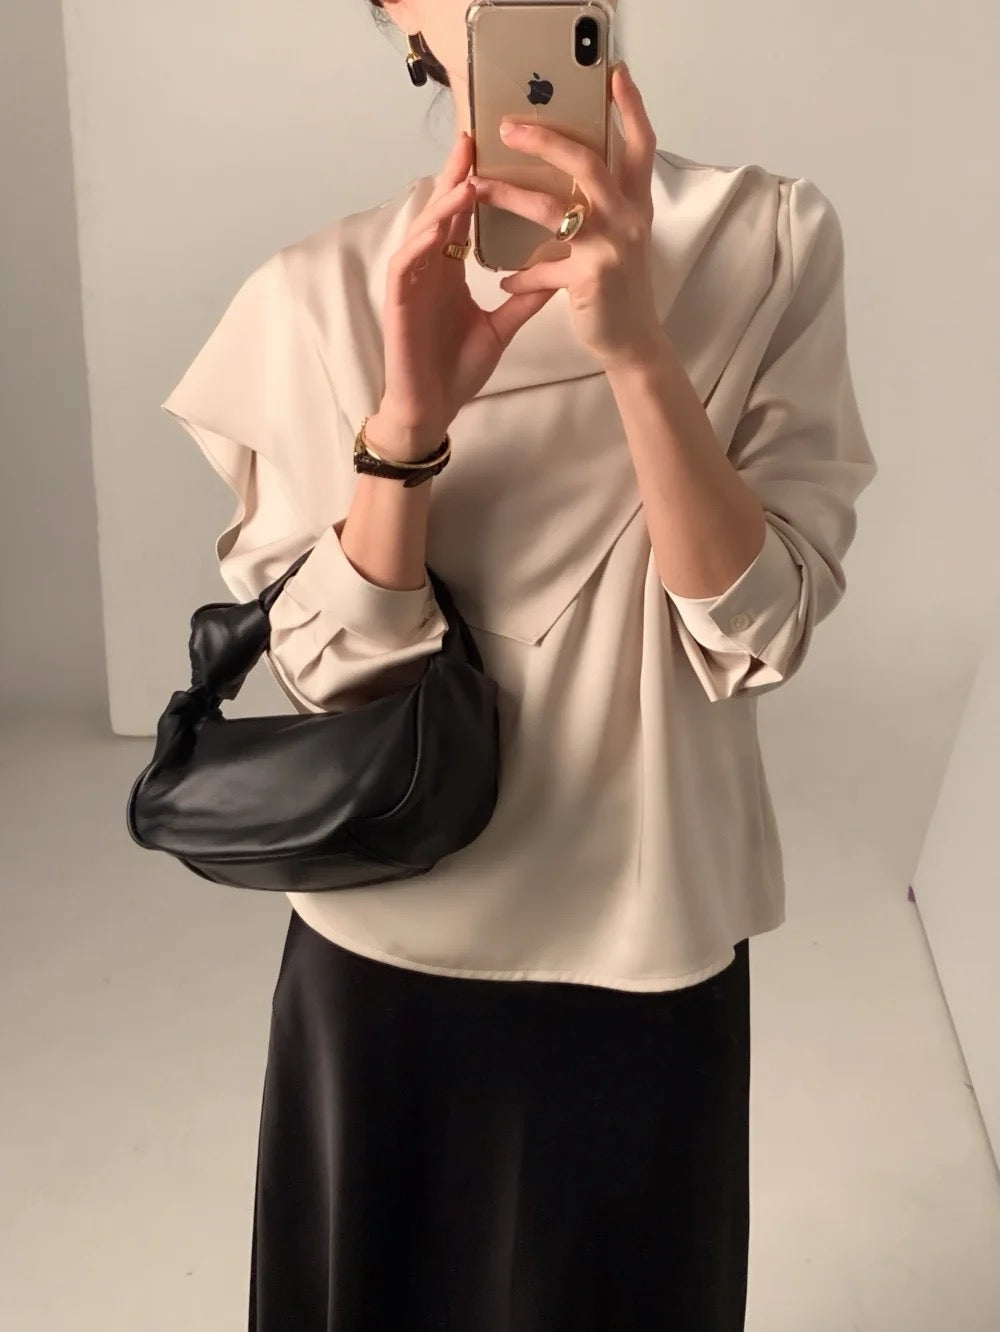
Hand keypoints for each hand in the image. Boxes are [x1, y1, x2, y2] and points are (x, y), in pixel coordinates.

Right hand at [375, 131, 555, 459]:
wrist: (433, 409)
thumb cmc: (457, 370)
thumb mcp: (501, 326)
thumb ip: (526, 297)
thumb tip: (563, 269)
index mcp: (450, 270)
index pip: (465, 217)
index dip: (479, 183)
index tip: (500, 151)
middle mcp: (429, 268)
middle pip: (442, 211)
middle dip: (456, 174)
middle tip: (474, 136)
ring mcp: (411, 283)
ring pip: (424, 230)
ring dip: (443, 203)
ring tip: (465, 177)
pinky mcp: (396, 302)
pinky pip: (407, 264)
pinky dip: (422, 242)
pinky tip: (439, 226)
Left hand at [469, 62, 666, 372]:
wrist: (634, 343)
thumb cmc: (619, 288)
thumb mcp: (620, 238)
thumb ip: (603, 204)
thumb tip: (568, 169)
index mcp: (636, 204)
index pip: (639, 146)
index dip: (630, 108)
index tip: (614, 73)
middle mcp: (629, 218)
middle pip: (588, 162)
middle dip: (545, 140)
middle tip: (507, 127)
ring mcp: (611, 247)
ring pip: (553, 209)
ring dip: (511, 197)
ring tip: (479, 189)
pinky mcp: (591, 279)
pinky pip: (544, 269)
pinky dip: (521, 276)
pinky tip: (504, 282)